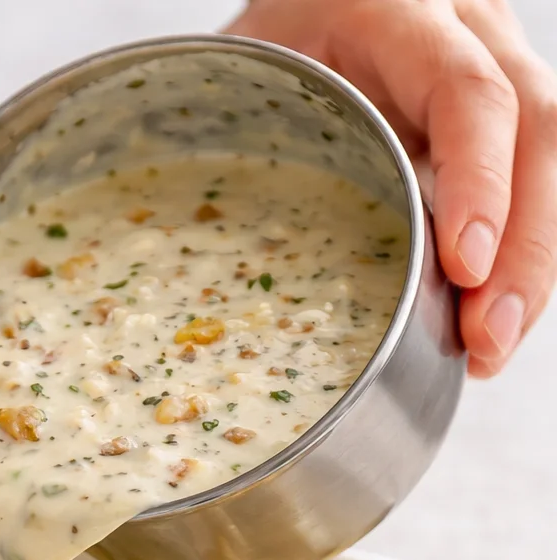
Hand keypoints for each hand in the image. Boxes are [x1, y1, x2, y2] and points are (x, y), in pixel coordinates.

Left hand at [227, 0, 556, 376]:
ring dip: (528, 265)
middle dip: (521, 248)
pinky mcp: (498, 117)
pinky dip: (516, 260)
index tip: (465, 267)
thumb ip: (240, 150)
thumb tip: (213, 288)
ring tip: (488, 349)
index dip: (478, 182)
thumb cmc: (255, 58)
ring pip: (546, 158)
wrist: (292, 22)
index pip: (467, 91)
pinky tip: (487, 323)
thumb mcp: (238, 85)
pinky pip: (531, 184)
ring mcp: (493, 62)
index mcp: (392, 7)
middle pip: (533, 127)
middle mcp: (461, 22)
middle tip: (486, 339)